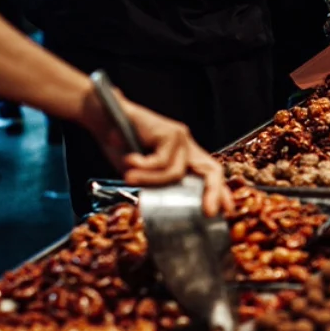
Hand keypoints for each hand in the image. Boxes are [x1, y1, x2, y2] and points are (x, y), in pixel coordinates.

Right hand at [81, 88, 232, 216]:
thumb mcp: (142, 174)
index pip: (210, 175)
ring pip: (176, 172)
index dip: (220, 193)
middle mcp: (187, 147)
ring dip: (150, 179)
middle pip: (211, 171)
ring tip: (129, 176)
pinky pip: (162, 160)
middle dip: (213, 193)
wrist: (103, 118)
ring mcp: (181, 138)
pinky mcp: (171, 132)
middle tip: (207, 212)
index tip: (226, 211)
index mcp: (184, 157)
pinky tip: (130, 158)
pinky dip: (144, 165)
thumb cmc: (121, 147)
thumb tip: (171, 208)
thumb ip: (157, 185)